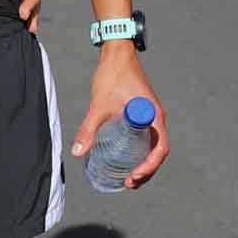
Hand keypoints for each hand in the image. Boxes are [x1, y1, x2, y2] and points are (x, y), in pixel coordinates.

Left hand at [72, 43, 166, 188]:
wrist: (117, 54)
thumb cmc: (112, 75)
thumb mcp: (99, 105)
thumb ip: (88, 129)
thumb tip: (77, 152)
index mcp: (153, 116)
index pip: (160, 149)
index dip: (149, 166)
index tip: (134, 176)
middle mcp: (156, 117)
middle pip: (158, 151)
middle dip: (146, 170)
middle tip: (129, 183)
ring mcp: (151, 115)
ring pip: (153, 145)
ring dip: (144, 163)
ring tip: (129, 178)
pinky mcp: (143, 112)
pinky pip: (147, 137)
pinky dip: (141, 151)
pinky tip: (127, 158)